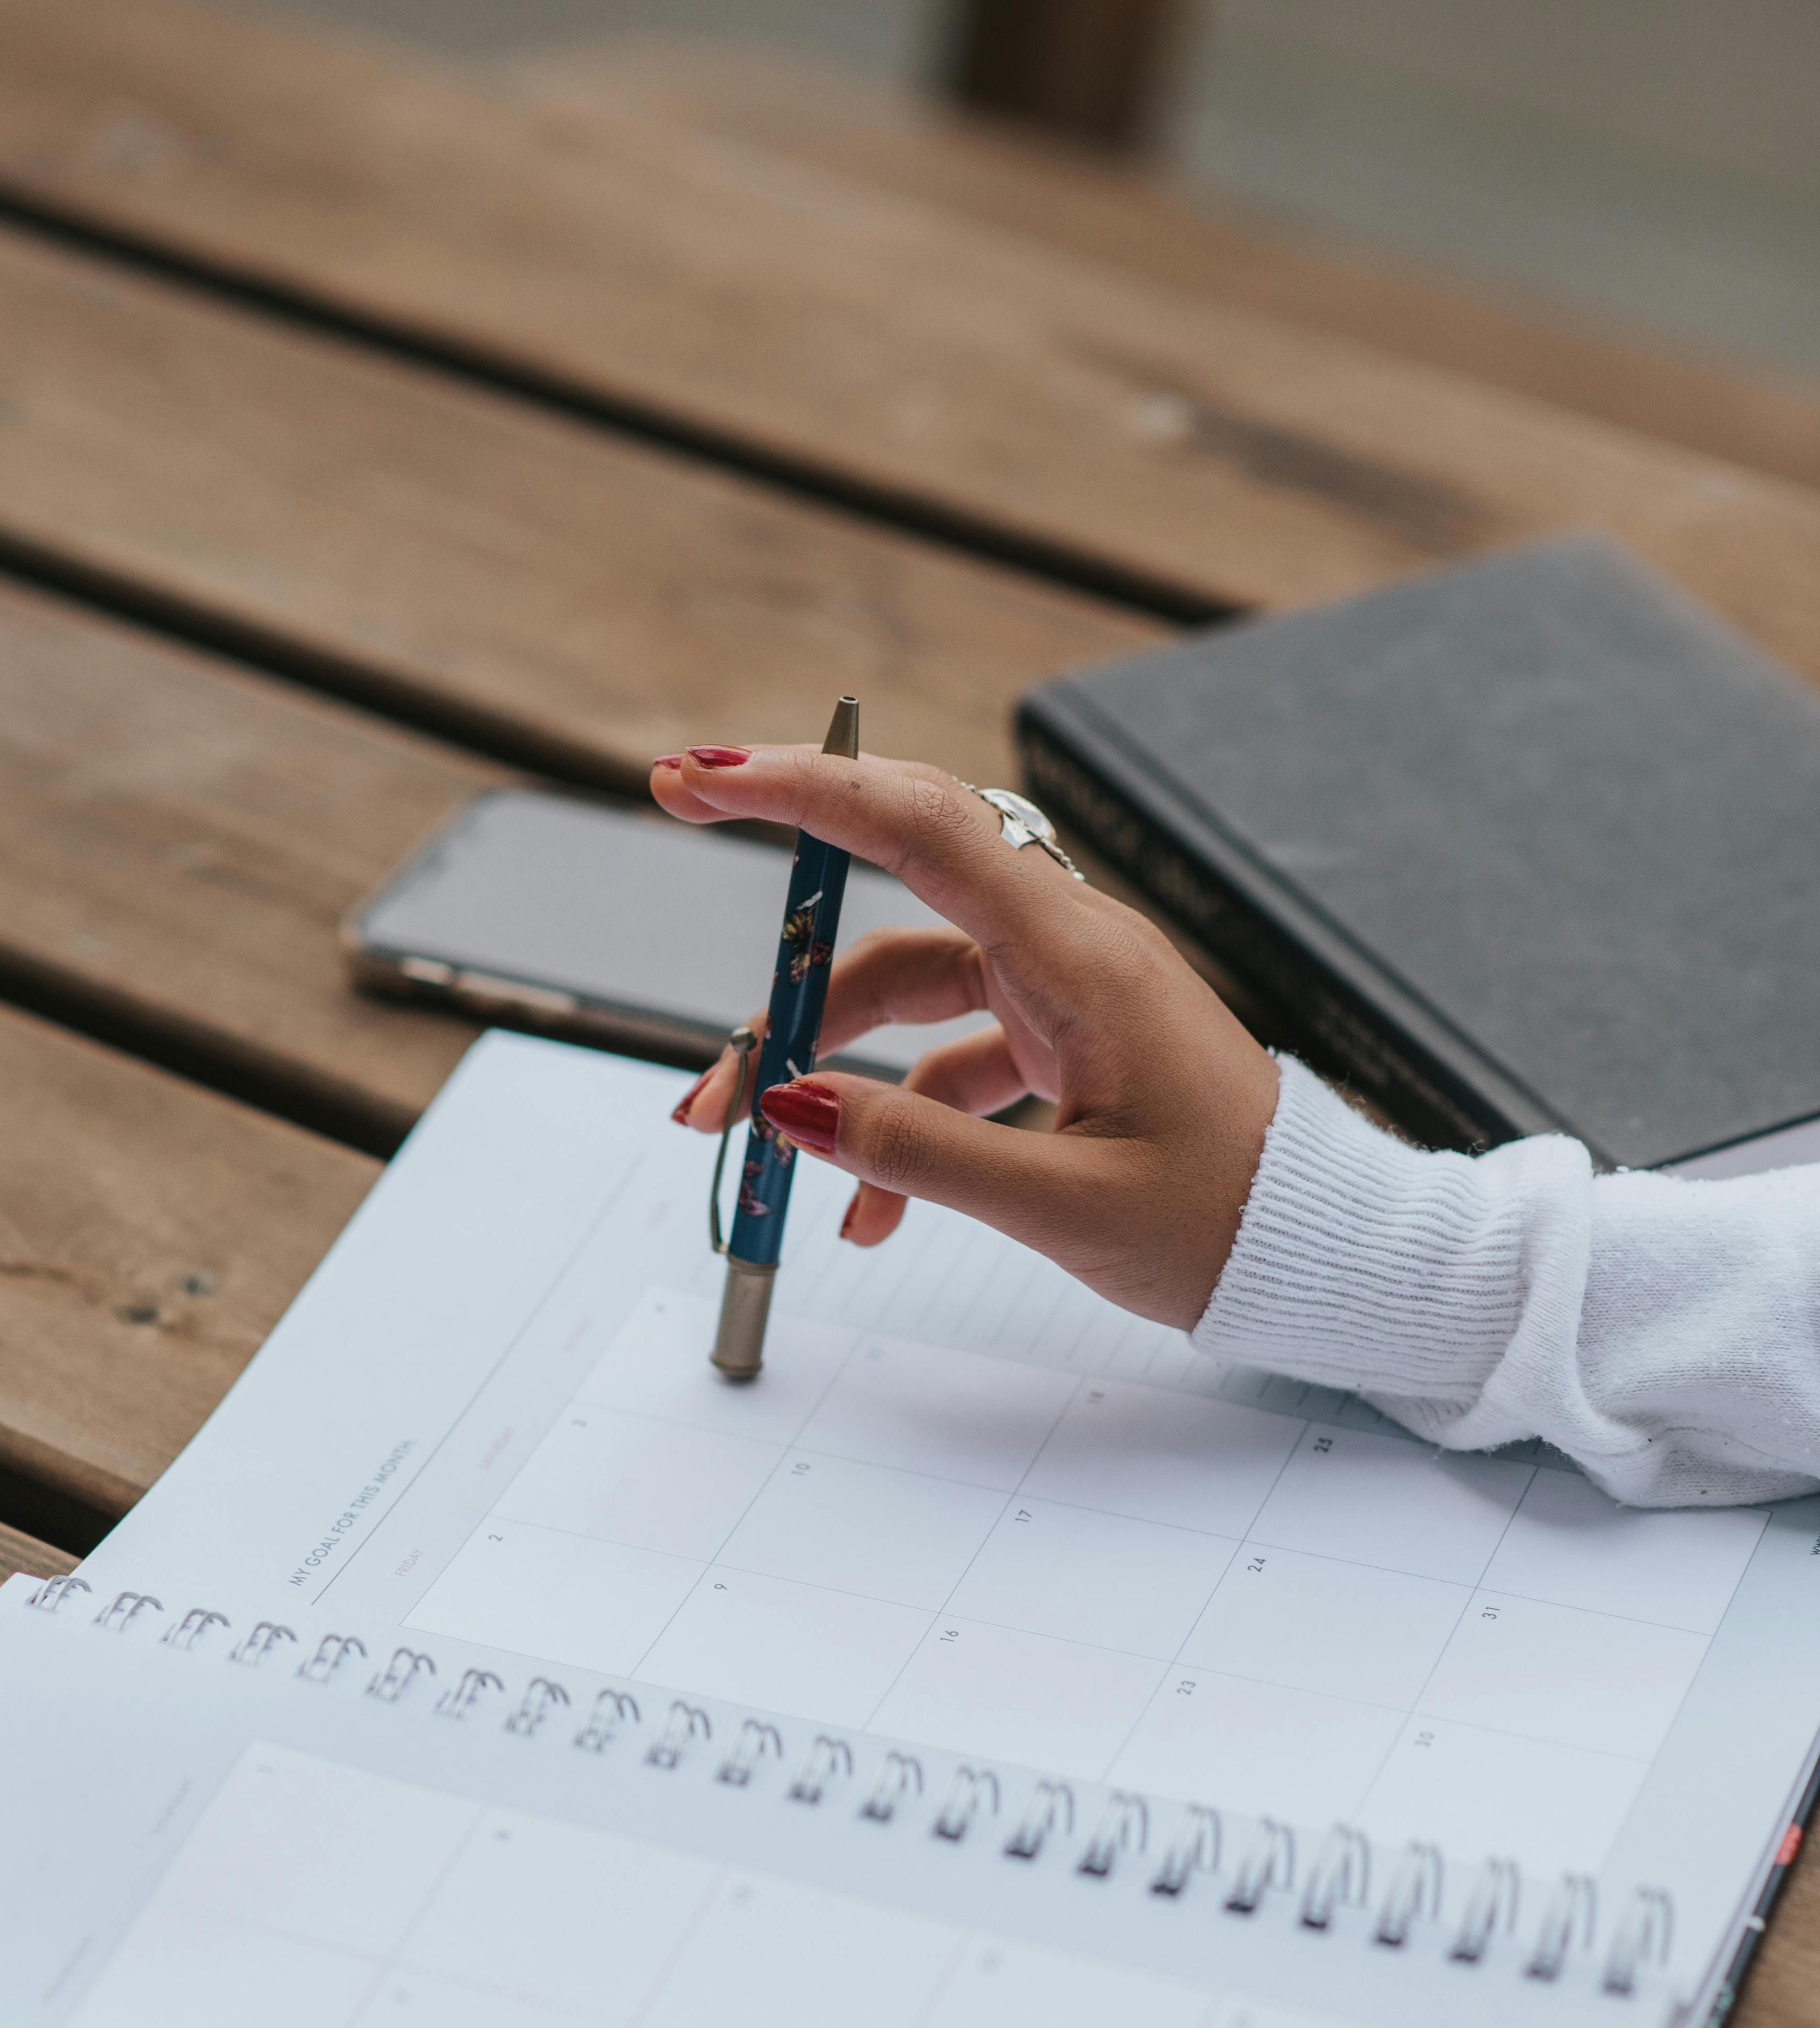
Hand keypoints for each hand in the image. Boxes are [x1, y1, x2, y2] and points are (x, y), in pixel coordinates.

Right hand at [652, 743, 1276, 1328]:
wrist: (1327, 1251)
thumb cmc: (1230, 1219)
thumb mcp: (1063, 1202)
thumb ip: (918, 1150)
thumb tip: (792, 1103)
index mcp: (1080, 956)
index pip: (920, 825)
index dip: (802, 788)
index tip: (701, 775)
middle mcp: (1068, 951)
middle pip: (888, 914)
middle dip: (781, 971)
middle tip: (703, 1017)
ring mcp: (1065, 995)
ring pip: (907, 997)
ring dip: (825, 1066)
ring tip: (754, 1145)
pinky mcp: (1066, 1044)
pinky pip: (951, 1064)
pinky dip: (897, 1126)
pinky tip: (867, 1215)